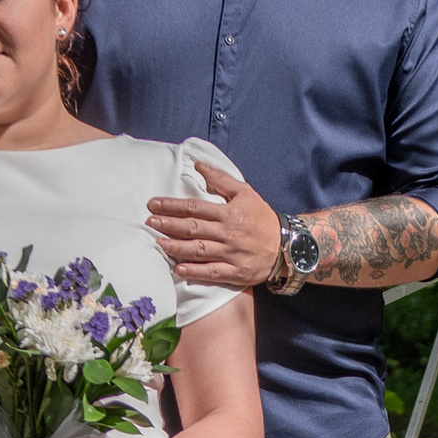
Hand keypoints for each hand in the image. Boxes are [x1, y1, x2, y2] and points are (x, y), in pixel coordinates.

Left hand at [145, 150, 283, 294]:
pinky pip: (212, 272)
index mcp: (229, 213)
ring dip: (176, 247)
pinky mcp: (235, 272)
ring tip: (158, 243)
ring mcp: (231, 254)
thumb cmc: (263, 218)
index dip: (172, 206)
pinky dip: (195, 271)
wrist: (287, 246)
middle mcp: (228, 233)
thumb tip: (198, 165)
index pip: (195, 207)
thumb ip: (221, 180)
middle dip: (169, 224)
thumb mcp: (245, 193)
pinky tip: (179, 269)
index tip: (153, 204)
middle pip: (193, 228)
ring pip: (199, 250)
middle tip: (150, 222)